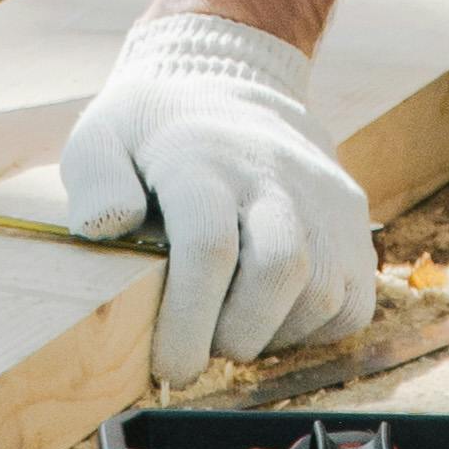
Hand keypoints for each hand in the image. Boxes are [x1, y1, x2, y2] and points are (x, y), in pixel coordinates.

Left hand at [60, 11, 377, 388]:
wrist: (233, 83)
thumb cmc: (156, 133)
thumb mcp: (103, 136)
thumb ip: (95, 179)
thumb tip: (105, 225)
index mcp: (202, 157)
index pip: (209, 245)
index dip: (189, 319)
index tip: (168, 366)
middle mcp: (273, 174)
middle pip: (279, 270)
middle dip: (236, 333)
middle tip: (200, 350)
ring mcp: (322, 197)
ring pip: (321, 293)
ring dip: (273, 333)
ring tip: (232, 325)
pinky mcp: (354, 220)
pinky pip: (351, 302)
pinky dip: (313, 328)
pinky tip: (272, 312)